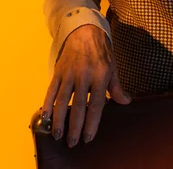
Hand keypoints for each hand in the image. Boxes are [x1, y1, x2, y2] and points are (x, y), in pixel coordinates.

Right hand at [41, 24, 130, 146]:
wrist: (84, 30)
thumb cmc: (101, 51)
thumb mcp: (112, 67)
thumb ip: (117, 87)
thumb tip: (125, 102)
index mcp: (100, 75)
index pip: (96, 104)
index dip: (92, 122)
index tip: (89, 137)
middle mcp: (84, 74)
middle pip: (79, 105)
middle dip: (75, 126)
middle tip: (73, 142)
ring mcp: (69, 72)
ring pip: (63, 100)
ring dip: (60, 119)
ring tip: (58, 135)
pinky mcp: (59, 70)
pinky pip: (52, 89)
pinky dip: (48, 104)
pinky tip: (46, 117)